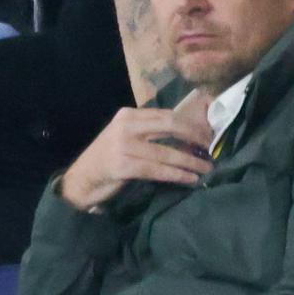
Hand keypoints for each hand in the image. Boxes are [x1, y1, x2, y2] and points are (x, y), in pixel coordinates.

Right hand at [58, 106, 213, 210]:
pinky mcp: (122, 166)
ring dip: (190, 160)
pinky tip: (190, 179)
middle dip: (194, 136)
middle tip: (212, 147)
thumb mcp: (126, 137)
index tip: (208, 133)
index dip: (190, 124)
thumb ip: (149, 132)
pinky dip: (177, 174)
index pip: (167, 114)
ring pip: (166, 151)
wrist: (81, 180)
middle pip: (169, 125)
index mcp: (128, 115)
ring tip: (207, 168)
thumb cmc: (108, 159)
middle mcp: (126, 125)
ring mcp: (123, 145)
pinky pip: (157, 170)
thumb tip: (186, 134)